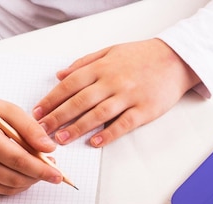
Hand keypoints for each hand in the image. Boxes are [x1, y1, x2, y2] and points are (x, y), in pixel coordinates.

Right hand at [0, 94, 61, 194]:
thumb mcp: (8, 110)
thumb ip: (31, 128)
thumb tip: (49, 149)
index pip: (18, 161)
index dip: (41, 170)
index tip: (58, 174)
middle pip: (15, 177)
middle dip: (38, 176)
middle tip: (53, 170)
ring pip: (9, 187)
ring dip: (29, 182)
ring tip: (40, 168)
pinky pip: (0, 190)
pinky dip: (17, 185)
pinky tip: (25, 174)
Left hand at [32, 38, 200, 146]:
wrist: (175, 59)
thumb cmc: (142, 56)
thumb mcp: (110, 52)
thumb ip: (84, 63)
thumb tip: (60, 75)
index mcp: (102, 67)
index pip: (70, 85)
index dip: (52, 99)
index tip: (38, 112)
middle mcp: (113, 81)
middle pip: (80, 101)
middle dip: (58, 117)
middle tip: (43, 131)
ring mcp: (129, 96)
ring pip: (98, 114)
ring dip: (78, 128)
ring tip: (62, 139)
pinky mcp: (144, 110)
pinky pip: (123, 124)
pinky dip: (108, 134)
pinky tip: (95, 142)